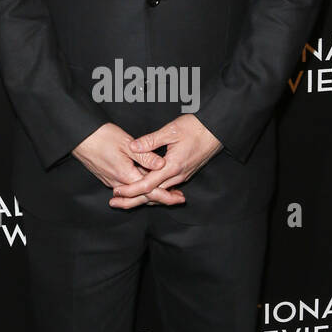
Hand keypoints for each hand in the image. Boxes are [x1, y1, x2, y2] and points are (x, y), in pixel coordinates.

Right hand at [72, 122, 182, 208]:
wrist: (80, 137)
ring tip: (168, 193)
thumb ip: (145, 156)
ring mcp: (111, 181)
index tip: (179, 198)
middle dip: (162, 198)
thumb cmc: (102, 137)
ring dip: (151, 194)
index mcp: (125, 175)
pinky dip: (140, 189)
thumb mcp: (127, 143)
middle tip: (178, 199)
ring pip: (136, 193)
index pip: (150, 191)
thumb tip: (162, 165)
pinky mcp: (108, 178)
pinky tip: (148, 184)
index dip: (166, 195)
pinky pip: (128, 188)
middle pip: (144, 196)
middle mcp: (118, 183)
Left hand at [108, 114, 222, 209]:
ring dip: (142, 197)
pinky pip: (166, 187)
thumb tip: (133, 146)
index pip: (147, 185)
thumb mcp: (171, 130)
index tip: (116, 192)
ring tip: (125, 199)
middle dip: (132, 201)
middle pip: (152, 195)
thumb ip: (150, 141)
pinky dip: (153, 191)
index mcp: (172, 166)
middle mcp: (177, 176)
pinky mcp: (184, 173)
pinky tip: (144, 190)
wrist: (217, 130)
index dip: (130, 190)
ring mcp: (182, 176)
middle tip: (114, 203)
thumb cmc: (196, 128)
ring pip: (159, 193)